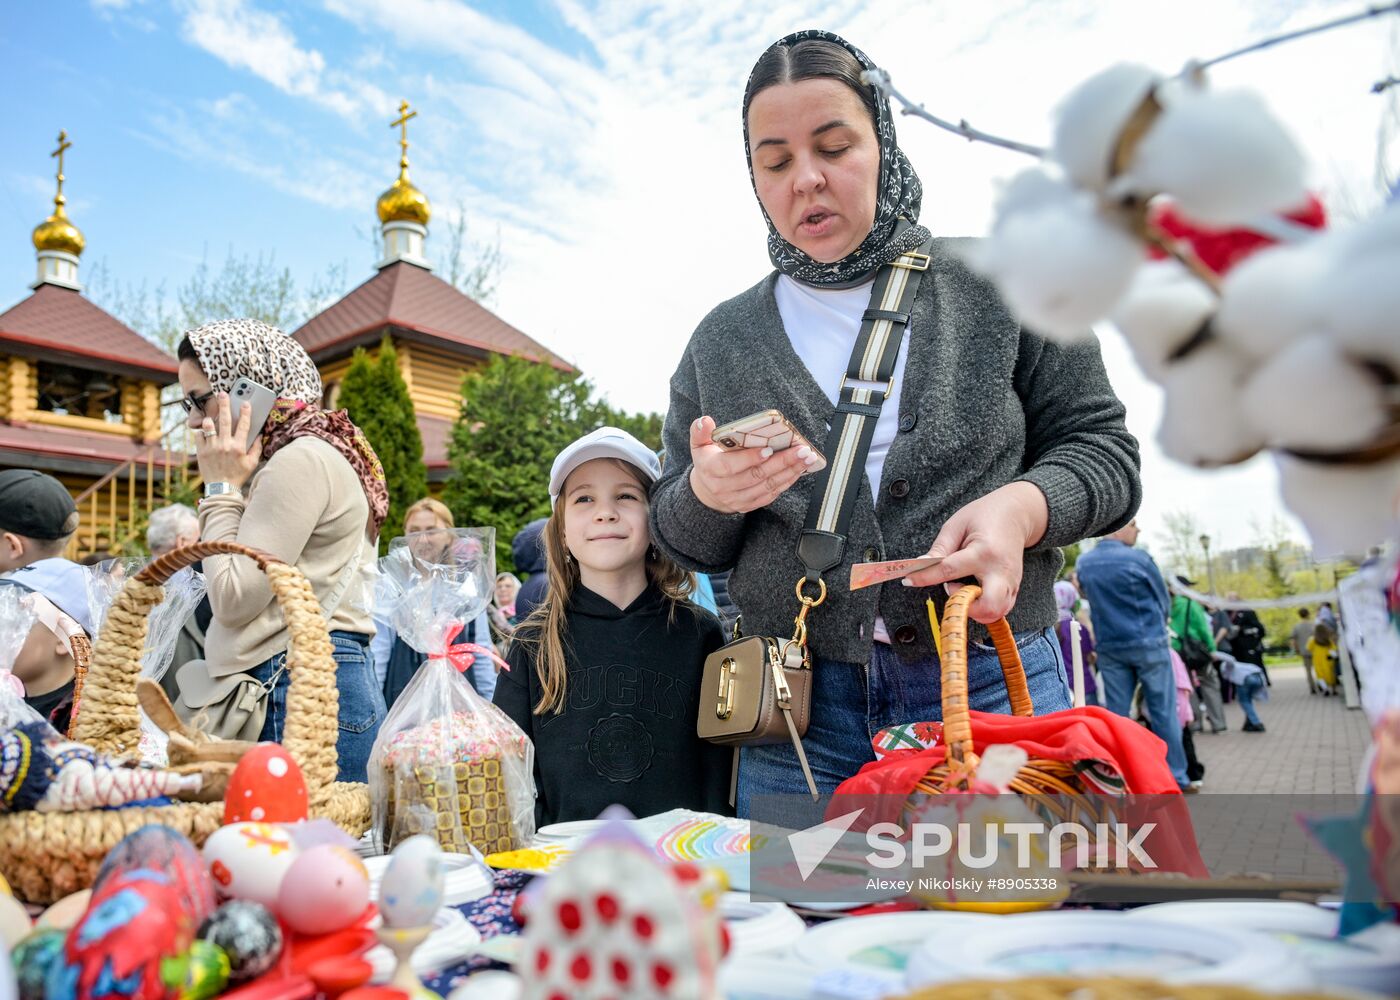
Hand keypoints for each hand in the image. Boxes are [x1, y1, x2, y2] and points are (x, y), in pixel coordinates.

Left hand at [194, 392, 261, 490]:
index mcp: (239, 447)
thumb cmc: (238, 475)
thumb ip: (256, 448)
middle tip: (222, 394)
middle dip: (224, 405)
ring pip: (209, 426)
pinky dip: (202, 433)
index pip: (244, 425)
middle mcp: (225, 445)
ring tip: (211, 417)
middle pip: (224, 420)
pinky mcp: (201, 452)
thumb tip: (259, 435)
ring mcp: (212, 447)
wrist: (221, 488)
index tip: (245, 403)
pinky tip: (205, 433)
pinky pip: (199, 435)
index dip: (246, 413)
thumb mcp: (252, 463)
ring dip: (210, 419)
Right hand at [687, 416, 815, 513]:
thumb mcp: (698, 445)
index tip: (769, 449)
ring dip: (790, 472)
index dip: (750, 458)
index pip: (731, 466)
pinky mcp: (750, 505)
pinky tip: (799, 470)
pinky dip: (787, 482)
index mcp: (711, 470)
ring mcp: (738, 499)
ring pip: (767, 486)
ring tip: (806, 458)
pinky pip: (771, 494)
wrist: (707, 492)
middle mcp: (724, 488)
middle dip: (781, 462)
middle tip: (801, 450)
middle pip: (756, 476)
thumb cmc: (707, 462)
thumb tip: (705, 421)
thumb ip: (700, 432)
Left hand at [901, 481, 1048, 623]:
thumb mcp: (956, 525)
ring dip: (974, 609)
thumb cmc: (984, 516)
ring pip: (995, 613)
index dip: (925, 577)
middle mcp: (1001, 571)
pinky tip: (974, 592)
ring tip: (963, 588)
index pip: (950, 571)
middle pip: (987, 607)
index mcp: (984, 551)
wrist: (1016, 514)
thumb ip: (940, 548)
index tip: (909, 580)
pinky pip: (1001, 609)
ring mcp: (1011, 582)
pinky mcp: (1015, 587)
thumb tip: (921, 565)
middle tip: (952, 588)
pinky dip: (984, 608)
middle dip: (964, 607)